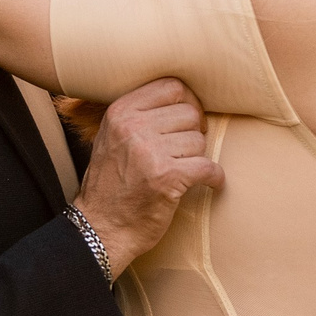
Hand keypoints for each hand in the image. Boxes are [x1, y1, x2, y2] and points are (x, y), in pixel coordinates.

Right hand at [71, 78, 223, 277]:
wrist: (101, 228)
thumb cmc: (110, 184)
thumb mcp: (111, 137)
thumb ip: (138, 114)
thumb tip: (182, 95)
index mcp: (120, 112)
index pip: (171, 87)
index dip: (187, 102)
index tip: (188, 120)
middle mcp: (133, 128)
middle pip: (189, 114)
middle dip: (192, 133)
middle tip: (184, 152)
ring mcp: (150, 152)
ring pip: (199, 141)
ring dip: (196, 158)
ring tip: (182, 171)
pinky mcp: (167, 178)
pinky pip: (208, 167)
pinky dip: (215, 178)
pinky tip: (210, 183)